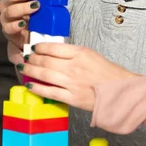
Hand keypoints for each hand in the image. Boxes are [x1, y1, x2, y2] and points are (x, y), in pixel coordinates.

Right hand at [0, 0, 41, 49]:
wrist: (28, 37)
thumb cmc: (33, 18)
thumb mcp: (37, 4)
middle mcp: (7, 5)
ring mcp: (6, 18)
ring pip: (11, 10)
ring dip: (24, 7)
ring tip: (36, 5)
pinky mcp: (7, 30)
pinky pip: (10, 27)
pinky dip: (16, 25)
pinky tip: (23, 23)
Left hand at [19, 43, 136, 110]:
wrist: (121, 91)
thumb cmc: (108, 73)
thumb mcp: (92, 55)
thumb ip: (73, 54)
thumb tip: (53, 53)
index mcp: (80, 53)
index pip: (53, 47)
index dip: (40, 47)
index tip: (34, 48)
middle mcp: (74, 67)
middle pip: (45, 60)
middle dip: (32, 59)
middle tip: (26, 58)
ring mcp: (71, 83)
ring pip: (44, 75)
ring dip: (31, 71)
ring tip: (24, 68)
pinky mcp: (71, 98)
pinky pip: (49, 92)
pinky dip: (37, 88)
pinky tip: (30, 84)